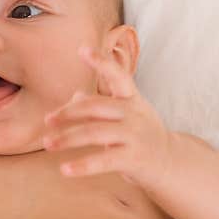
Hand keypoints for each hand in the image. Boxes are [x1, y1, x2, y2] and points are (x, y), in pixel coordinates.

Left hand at [42, 46, 173, 188]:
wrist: (170, 163)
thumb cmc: (138, 134)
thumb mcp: (123, 115)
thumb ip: (99, 105)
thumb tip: (75, 95)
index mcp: (131, 99)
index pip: (118, 76)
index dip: (101, 62)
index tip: (82, 49)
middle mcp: (134, 113)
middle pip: (95, 106)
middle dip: (68, 112)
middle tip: (47, 120)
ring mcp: (134, 135)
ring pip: (94, 132)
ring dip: (67, 138)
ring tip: (47, 143)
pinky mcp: (133, 158)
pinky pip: (103, 161)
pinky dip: (82, 166)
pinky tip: (64, 170)